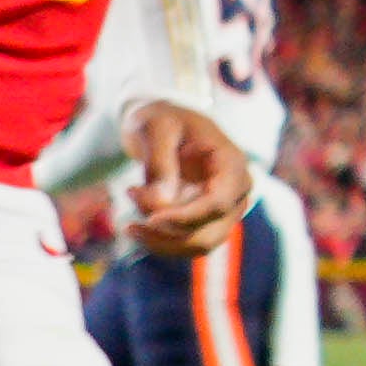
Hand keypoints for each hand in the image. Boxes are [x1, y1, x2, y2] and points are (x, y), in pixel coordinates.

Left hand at [117, 98, 250, 259]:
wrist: (165, 125)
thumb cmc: (163, 119)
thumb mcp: (157, 128)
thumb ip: (160, 164)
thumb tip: (163, 204)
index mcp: (232, 164)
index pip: (218, 204)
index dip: (185, 217)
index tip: (149, 219)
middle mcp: (236, 193)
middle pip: (208, 232)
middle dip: (165, 228)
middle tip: (130, 195)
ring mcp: (224, 211)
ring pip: (196, 245)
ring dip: (158, 238)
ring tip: (130, 210)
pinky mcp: (206, 222)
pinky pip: (186, 245)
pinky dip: (158, 240)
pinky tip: (134, 224)